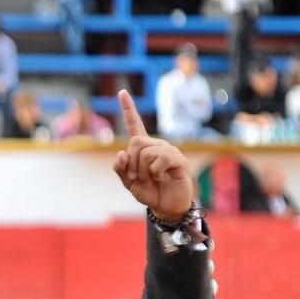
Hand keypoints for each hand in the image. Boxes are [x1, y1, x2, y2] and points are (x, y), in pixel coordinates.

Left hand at [112, 90, 193, 221]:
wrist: (166, 206)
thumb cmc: (149, 191)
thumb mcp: (128, 182)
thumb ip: (120, 169)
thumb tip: (120, 153)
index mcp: (143, 147)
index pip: (135, 124)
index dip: (128, 109)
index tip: (122, 92)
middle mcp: (156, 145)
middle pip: (135, 142)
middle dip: (132, 163)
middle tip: (138, 177)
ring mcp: (169, 151)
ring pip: (146, 153)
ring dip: (143, 171)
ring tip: (150, 180)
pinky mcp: (178, 160)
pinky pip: (160, 159)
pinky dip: (155, 171)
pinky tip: (161, 177)